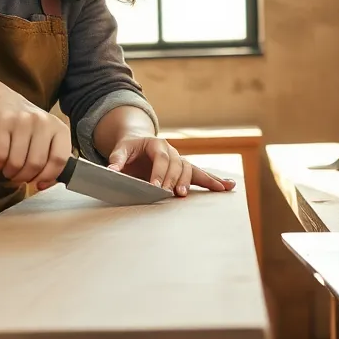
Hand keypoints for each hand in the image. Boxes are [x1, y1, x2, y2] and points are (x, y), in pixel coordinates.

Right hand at [0, 86, 71, 190]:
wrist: (1, 100)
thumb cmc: (26, 125)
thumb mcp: (46, 136)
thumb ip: (52, 157)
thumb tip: (48, 184)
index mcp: (59, 128)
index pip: (60, 160)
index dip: (48, 176)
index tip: (38, 183)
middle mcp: (43, 122)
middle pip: (36, 164)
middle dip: (24, 177)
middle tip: (17, 177)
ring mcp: (23, 121)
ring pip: (17, 162)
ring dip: (9, 173)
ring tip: (6, 170)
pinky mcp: (3, 122)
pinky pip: (0, 154)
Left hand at [106, 135, 235, 196]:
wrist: (139, 143)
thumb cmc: (129, 148)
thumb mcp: (119, 149)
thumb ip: (116, 159)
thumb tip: (110, 170)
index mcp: (156, 143)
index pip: (161, 158)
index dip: (159, 172)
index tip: (155, 187)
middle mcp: (171, 150)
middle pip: (177, 164)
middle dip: (174, 180)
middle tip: (171, 194)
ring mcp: (180, 160)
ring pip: (189, 169)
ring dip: (191, 182)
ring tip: (184, 195)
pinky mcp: (185, 169)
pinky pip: (201, 174)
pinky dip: (215, 180)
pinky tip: (228, 187)